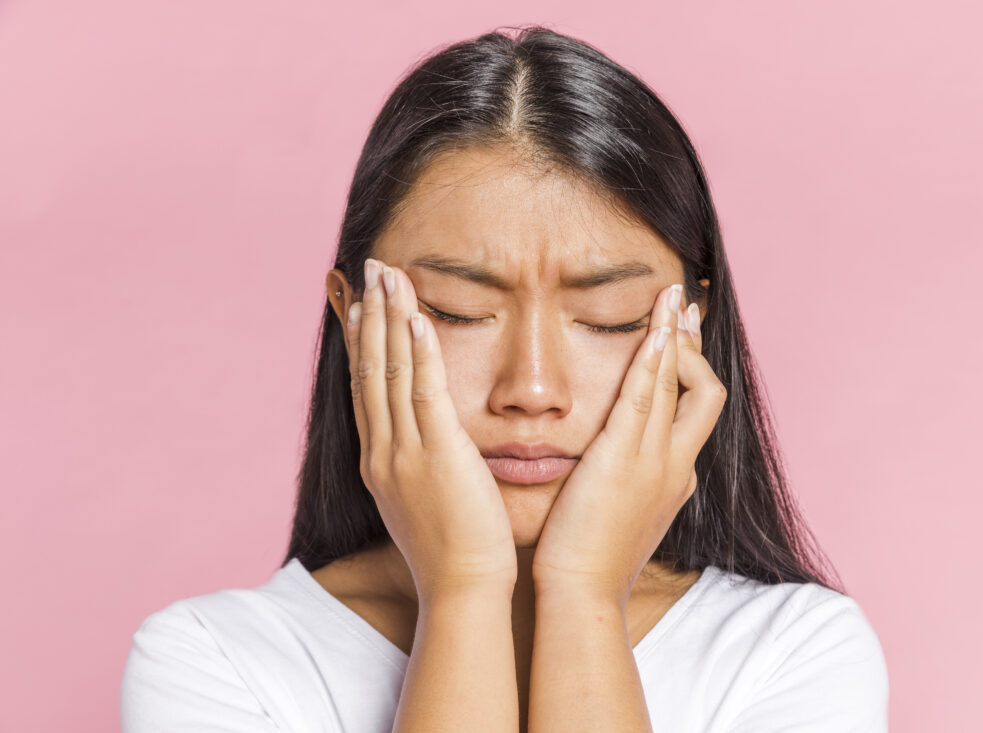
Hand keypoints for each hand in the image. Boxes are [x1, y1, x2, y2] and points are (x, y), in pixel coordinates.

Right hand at [343, 258, 516, 601]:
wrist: (462, 590)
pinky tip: (418, 318)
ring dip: (390, 318)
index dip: (362, 343)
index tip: (363, 305)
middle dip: (370, 316)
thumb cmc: (452, 553)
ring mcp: (405, 452)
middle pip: (370, 370)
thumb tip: (426, 448)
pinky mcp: (438, 455)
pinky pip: (425, 392)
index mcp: (379, 463)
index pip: (365, 390)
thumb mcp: (423, 504)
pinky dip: (419, 351)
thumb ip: (420, 469)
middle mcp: (383, 452)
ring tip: (390, 274)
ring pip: (391, 372)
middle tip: (371, 270)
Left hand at [530, 283, 726, 605]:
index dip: (694, 371)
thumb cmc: (591, 560)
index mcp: (675, 478)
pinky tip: (655, 329)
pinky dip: (655, 360)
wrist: (584, 594)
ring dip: (677, 337)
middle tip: (686, 308)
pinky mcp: (625, 458)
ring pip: (680, 386)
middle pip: (705, 392)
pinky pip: (647, 398)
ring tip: (673, 298)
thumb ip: (626, 485)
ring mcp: (655, 461)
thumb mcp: (623, 516)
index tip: (684, 340)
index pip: (696, 412)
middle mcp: (675, 465)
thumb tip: (616, 467)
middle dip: (696, 346)